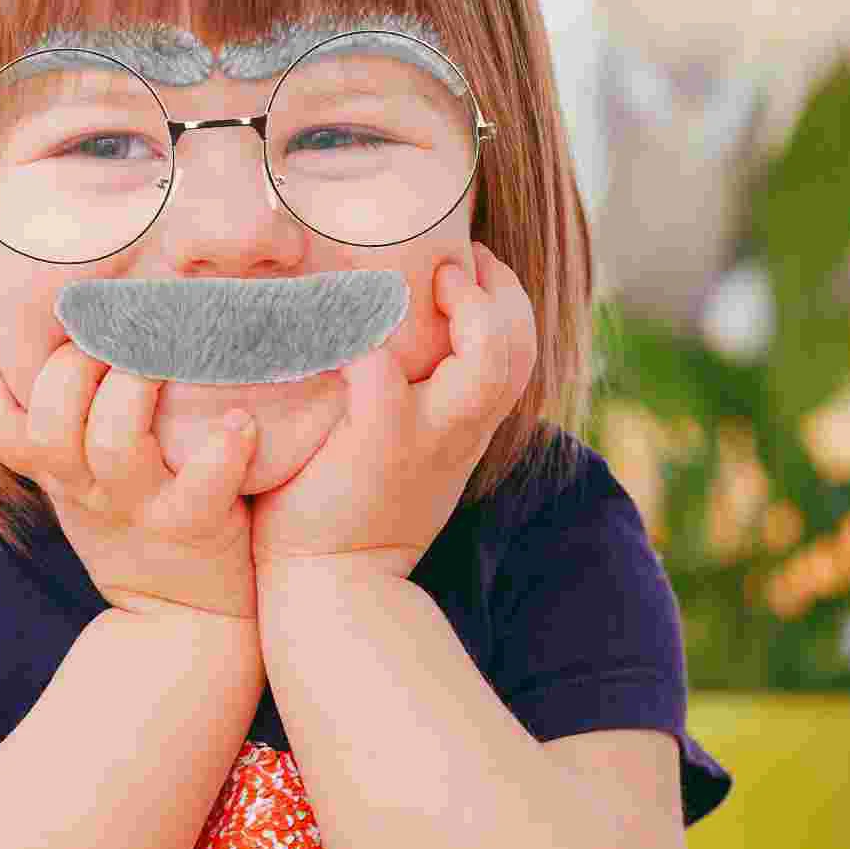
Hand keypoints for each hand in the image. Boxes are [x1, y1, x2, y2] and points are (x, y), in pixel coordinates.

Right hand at [0, 323, 259, 620]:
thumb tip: (57, 336)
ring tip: (160, 358)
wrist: (186, 623)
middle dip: (72, 365)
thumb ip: (66, 424)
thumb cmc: (137, 528)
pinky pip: (203, 486)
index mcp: (57, 474)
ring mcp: (140, 508)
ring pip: (113, 444)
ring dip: (134, 390)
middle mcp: (88, 489)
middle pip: (50, 424)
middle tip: (109, 330)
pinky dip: (223, 450)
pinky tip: (240, 421)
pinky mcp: (194, 526)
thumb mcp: (82, 483)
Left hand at [249, 244, 536, 583]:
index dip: (502, 296)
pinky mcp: (378, 444)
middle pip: (518, 347)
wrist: (330, 589)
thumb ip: (403, 397)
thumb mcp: (399, 451)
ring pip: (488, 362)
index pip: (517, 348)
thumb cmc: (347, 510)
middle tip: (455, 260)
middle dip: (498, 289)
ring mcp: (425, 437)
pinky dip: (368, 342)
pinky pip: (385, 378)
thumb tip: (369, 330)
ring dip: (468, 311)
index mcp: (465, 425)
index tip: (466, 263)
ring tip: (433, 281)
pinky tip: (342, 321)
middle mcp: (459, 429)